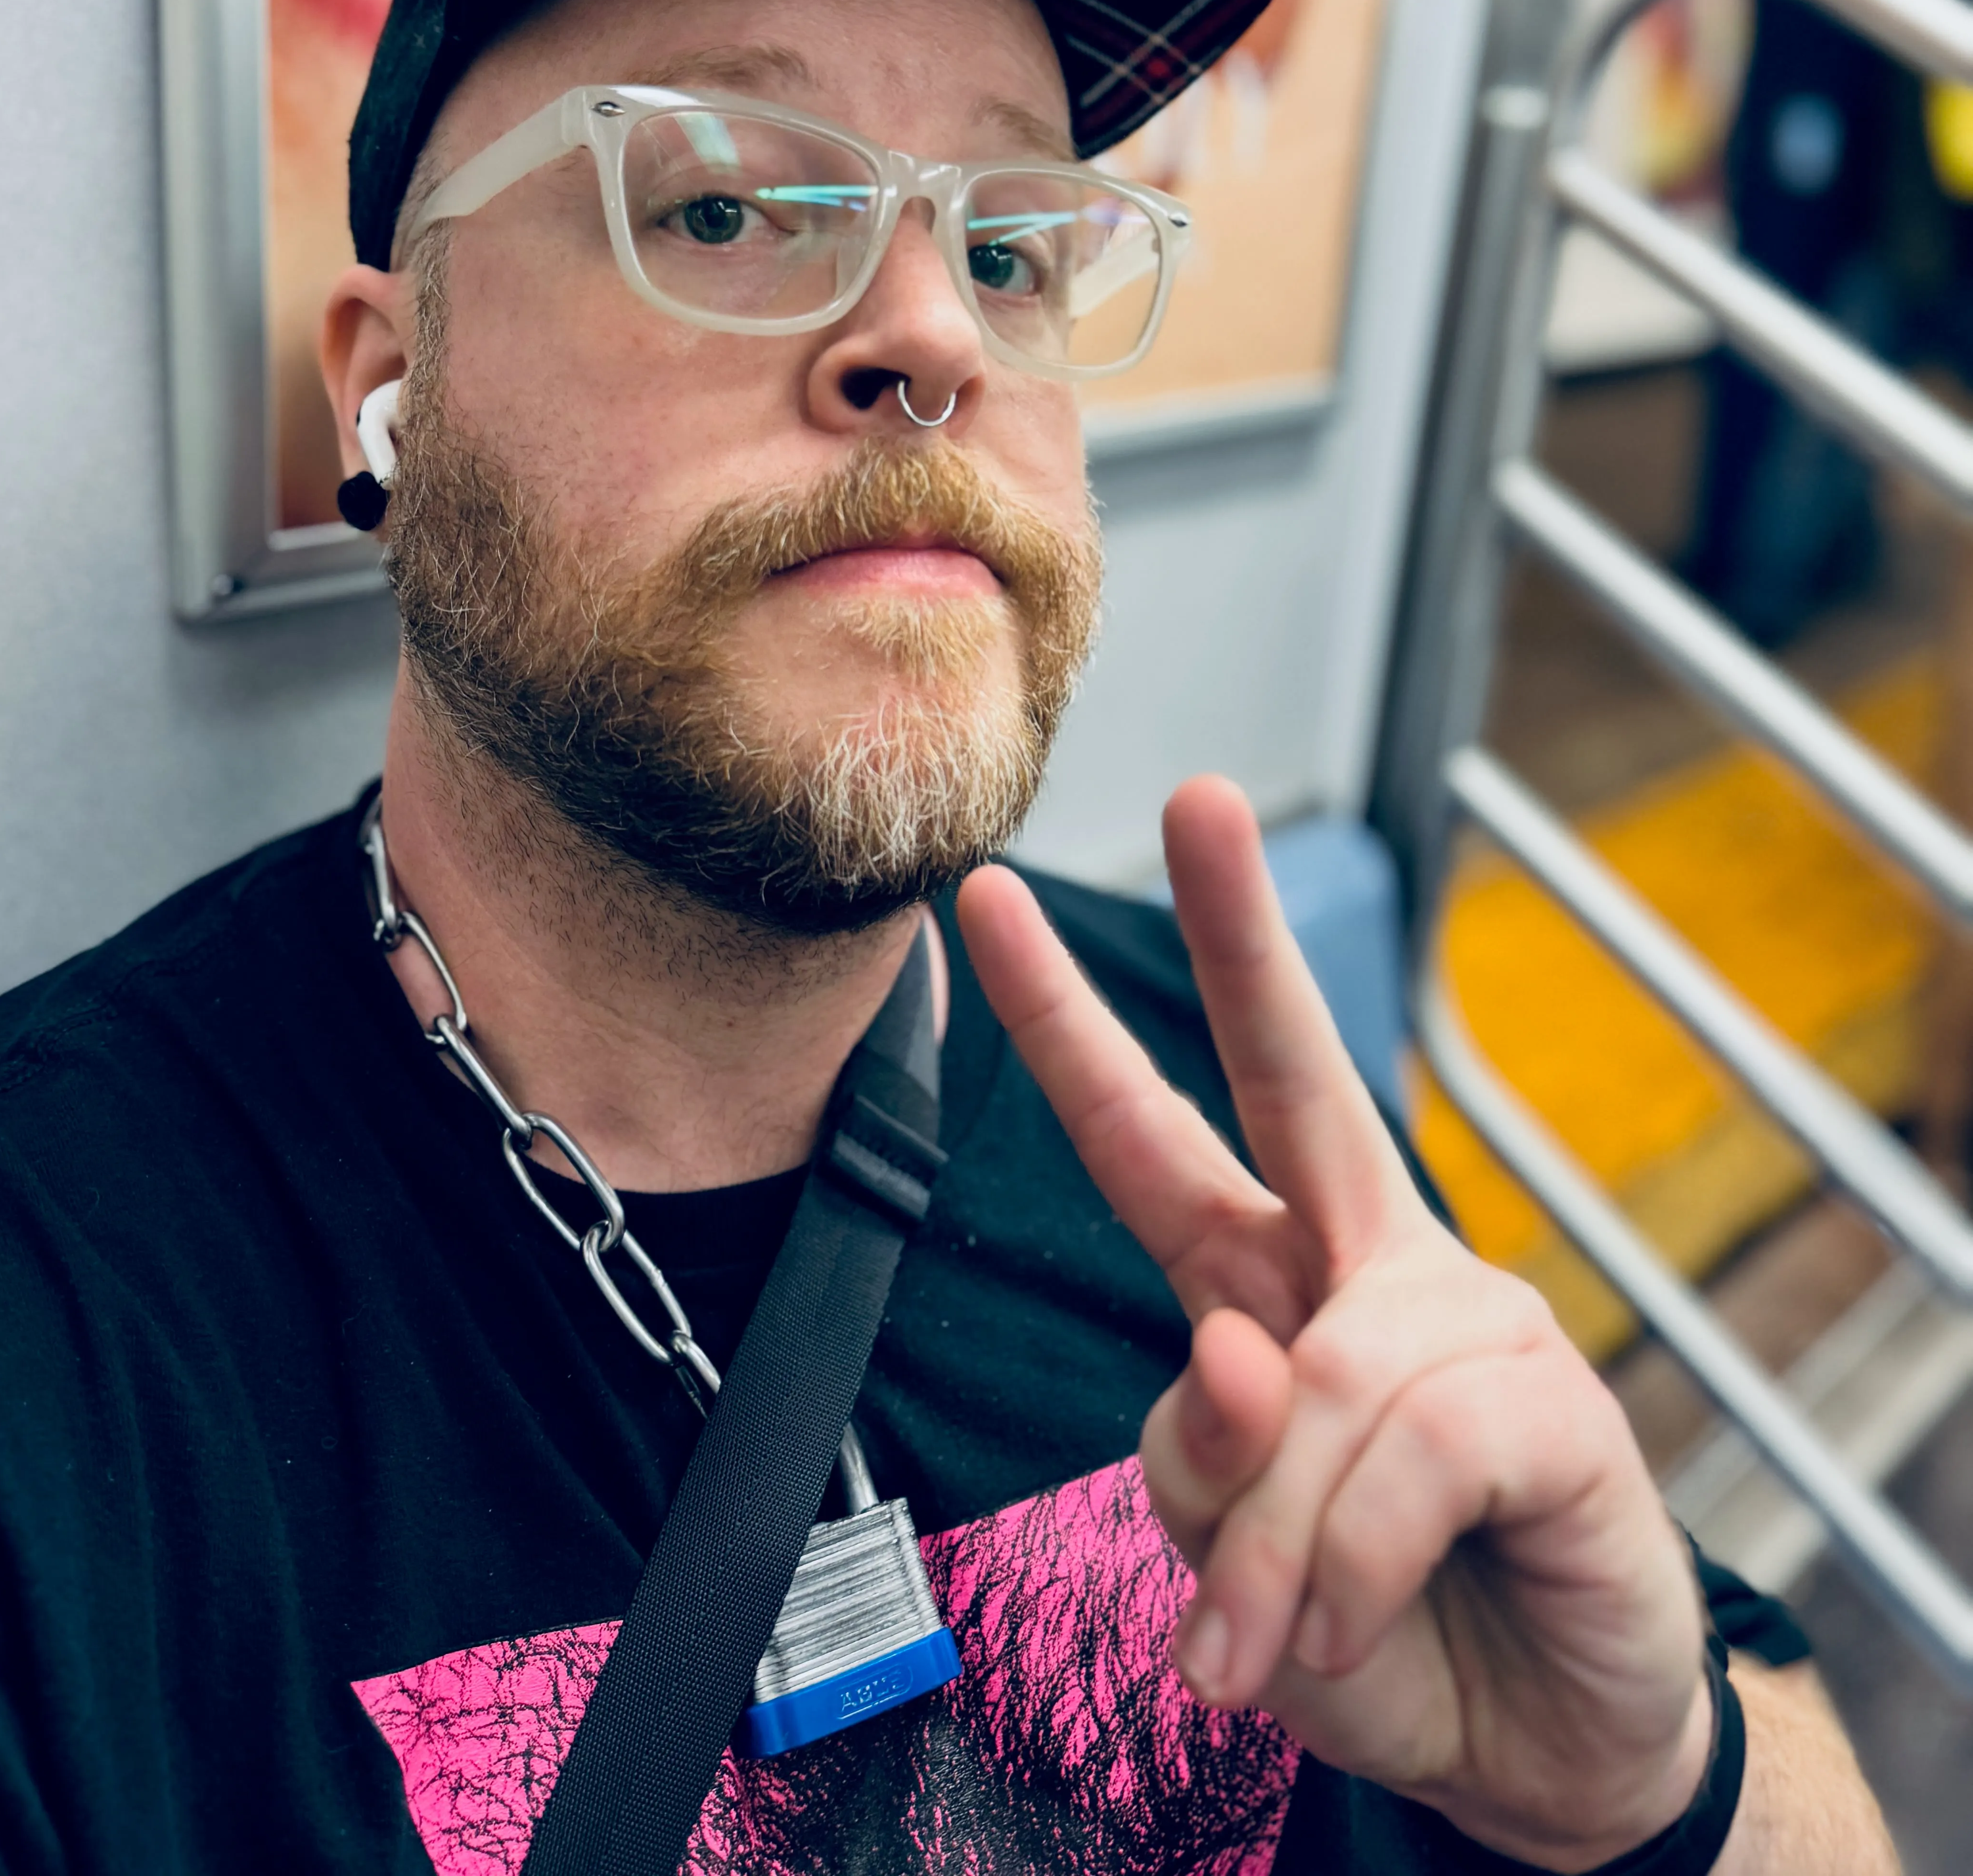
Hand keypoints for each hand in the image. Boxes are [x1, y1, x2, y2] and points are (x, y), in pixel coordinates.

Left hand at [956, 776, 1710, 1872]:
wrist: (1546, 1744)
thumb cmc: (1383, 1629)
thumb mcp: (1236, 1566)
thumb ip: (1204, 1460)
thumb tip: (1233, 1355)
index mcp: (1267, 1280)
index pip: (1150, 1132)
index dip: (1064, 1023)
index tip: (986, 902)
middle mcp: (1365, 1265)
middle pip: (1298, 1073)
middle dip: (1242, 931)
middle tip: (1201, 798)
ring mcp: (1467, 1319)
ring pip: (1309, 1386)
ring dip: (1272, 1549)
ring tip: (1283, 1642)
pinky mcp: (1556, 1402)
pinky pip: (1402, 1458)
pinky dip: (1352, 1569)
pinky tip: (1364, 1625)